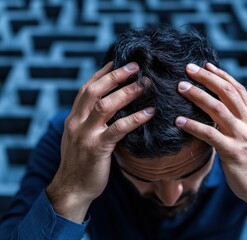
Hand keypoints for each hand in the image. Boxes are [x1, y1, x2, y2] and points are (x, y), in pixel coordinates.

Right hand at [46, 62, 154, 222]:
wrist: (72, 189)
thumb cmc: (81, 162)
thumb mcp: (80, 137)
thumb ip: (90, 121)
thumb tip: (110, 107)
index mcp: (73, 118)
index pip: (86, 88)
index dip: (102, 73)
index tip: (117, 61)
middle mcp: (76, 122)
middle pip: (95, 91)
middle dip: (115, 76)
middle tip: (136, 66)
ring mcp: (85, 135)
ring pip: (105, 106)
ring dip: (127, 92)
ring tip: (145, 84)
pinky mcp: (97, 149)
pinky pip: (118, 129)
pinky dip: (135, 119)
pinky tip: (151, 113)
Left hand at [176, 63, 246, 224]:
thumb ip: (239, 121)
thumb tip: (220, 108)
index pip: (238, 89)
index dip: (222, 75)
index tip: (206, 65)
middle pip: (227, 92)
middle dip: (207, 78)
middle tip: (189, 68)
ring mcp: (242, 136)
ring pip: (218, 109)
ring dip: (197, 95)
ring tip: (180, 87)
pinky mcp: (232, 152)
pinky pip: (209, 135)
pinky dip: (193, 126)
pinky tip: (179, 121)